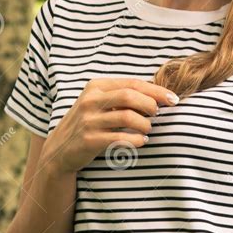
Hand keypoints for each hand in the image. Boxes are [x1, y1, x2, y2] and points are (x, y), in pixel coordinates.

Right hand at [41, 77, 177, 173]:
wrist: (59, 149)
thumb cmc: (88, 123)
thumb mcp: (99, 103)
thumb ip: (121, 96)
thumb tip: (157, 95)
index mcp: (96, 86)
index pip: (132, 83)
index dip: (156, 90)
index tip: (173, 98)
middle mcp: (90, 100)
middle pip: (130, 96)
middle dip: (150, 104)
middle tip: (157, 114)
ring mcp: (88, 120)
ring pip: (127, 117)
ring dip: (145, 124)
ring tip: (147, 129)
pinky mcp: (89, 139)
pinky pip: (121, 138)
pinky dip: (136, 140)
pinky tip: (140, 141)